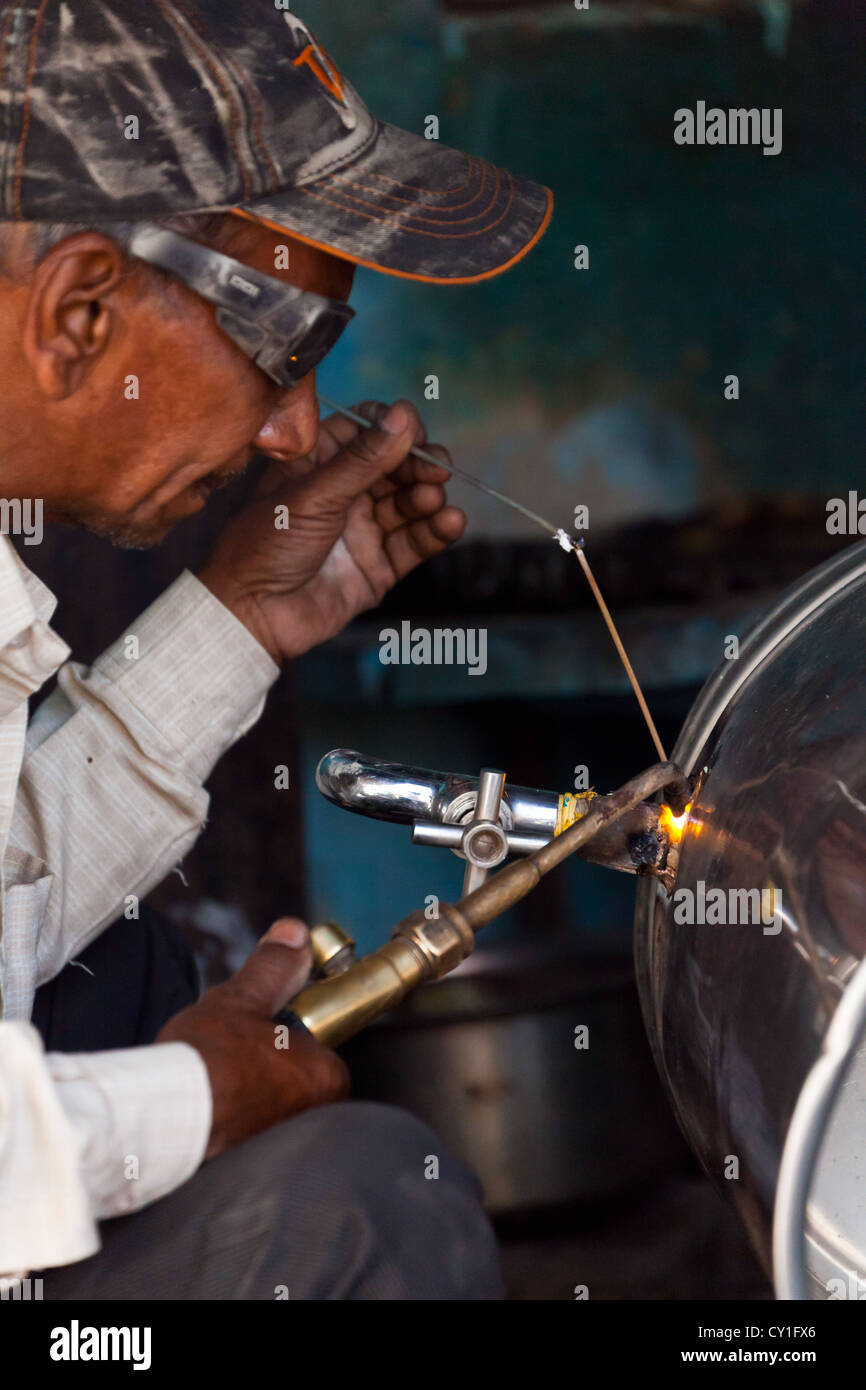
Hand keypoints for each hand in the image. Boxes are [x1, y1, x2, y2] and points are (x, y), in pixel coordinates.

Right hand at [156, 918, 348, 1158]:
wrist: (162, 1116)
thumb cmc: (208, 1059)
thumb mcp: (242, 999)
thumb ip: (273, 968)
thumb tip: (295, 936)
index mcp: (325, 1078)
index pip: (319, 1050)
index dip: (286, 1036)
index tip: (260, 1029)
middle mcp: (312, 1118)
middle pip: (293, 1079)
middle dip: (264, 1065)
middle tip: (231, 1053)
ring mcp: (281, 1143)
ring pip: (267, 1106)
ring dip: (244, 1093)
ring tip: (212, 1076)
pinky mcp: (249, 1164)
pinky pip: (244, 1134)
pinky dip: (227, 1120)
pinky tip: (203, 1104)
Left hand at [196, 399, 465, 663]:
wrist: (254, 615)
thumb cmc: (267, 545)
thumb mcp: (315, 494)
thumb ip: (364, 459)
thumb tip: (402, 415)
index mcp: (318, 463)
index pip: (366, 430)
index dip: (394, 427)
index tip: (414, 431)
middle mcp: (342, 492)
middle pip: (395, 465)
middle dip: (419, 464)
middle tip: (436, 469)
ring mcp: (361, 529)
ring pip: (408, 503)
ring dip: (427, 497)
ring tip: (433, 499)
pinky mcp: (377, 566)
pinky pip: (413, 543)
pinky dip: (435, 531)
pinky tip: (450, 522)